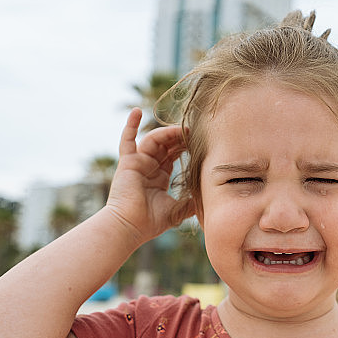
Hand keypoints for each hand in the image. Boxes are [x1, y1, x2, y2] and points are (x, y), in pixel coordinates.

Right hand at [105, 108, 194, 243]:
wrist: (130, 227)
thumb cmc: (151, 222)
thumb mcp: (178, 211)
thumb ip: (192, 203)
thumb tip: (210, 200)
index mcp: (159, 177)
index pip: (173, 155)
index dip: (185, 146)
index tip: (199, 140)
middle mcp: (148, 167)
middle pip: (165, 145)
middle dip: (179, 137)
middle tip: (194, 132)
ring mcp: (137, 163)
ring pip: (153, 140)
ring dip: (167, 133)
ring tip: (181, 129)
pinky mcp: (127, 162)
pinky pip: (126, 140)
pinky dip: (131, 125)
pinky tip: (137, 110)